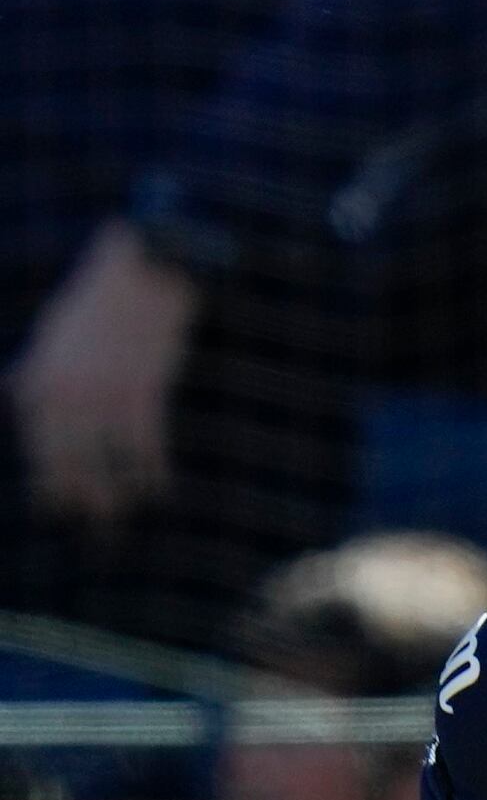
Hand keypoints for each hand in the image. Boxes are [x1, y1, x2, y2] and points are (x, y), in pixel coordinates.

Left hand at [10, 223, 197, 529]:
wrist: (140, 278)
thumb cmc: (94, 305)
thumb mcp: (51, 335)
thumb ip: (33, 369)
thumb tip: (14, 388)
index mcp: (41, 379)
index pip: (39, 442)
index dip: (47, 478)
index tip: (54, 507)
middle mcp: (67, 392)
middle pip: (71, 457)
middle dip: (81, 493)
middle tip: (92, 521)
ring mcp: (106, 393)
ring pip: (110, 456)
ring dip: (119, 489)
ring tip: (124, 510)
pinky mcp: (143, 391)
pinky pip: (145, 441)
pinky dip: (152, 468)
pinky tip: (158, 486)